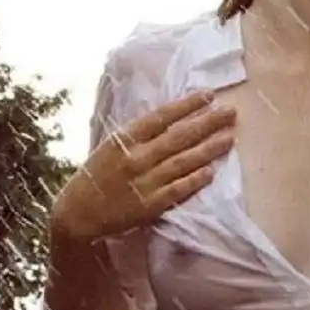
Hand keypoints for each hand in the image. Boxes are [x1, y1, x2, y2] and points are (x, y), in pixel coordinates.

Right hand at [53, 90, 235, 241]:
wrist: (78, 214)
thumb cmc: (97, 175)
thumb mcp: (111, 146)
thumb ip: (138, 134)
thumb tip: (170, 117)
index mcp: (125, 138)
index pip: (162, 116)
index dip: (187, 105)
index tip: (209, 95)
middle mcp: (136, 157)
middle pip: (179, 136)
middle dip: (208, 122)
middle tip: (231, 112)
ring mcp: (145, 182)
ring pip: (184, 161)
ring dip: (209, 149)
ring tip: (230, 137)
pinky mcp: (150, 205)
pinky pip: (178, 190)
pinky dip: (196, 180)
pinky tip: (212, 171)